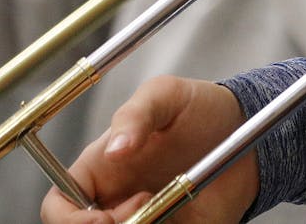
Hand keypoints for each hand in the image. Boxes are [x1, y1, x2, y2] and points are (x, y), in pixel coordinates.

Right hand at [40, 76, 256, 223]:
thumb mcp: (167, 95)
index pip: (58, 208)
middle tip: (141, 210)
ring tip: (166, 208)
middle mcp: (115, 202)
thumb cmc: (201, 108)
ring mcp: (143, 219)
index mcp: (99, 172)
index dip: (69, 220)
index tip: (100, 219)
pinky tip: (183, 214)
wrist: (247, 130)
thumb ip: (136, 114)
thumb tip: (115, 150)